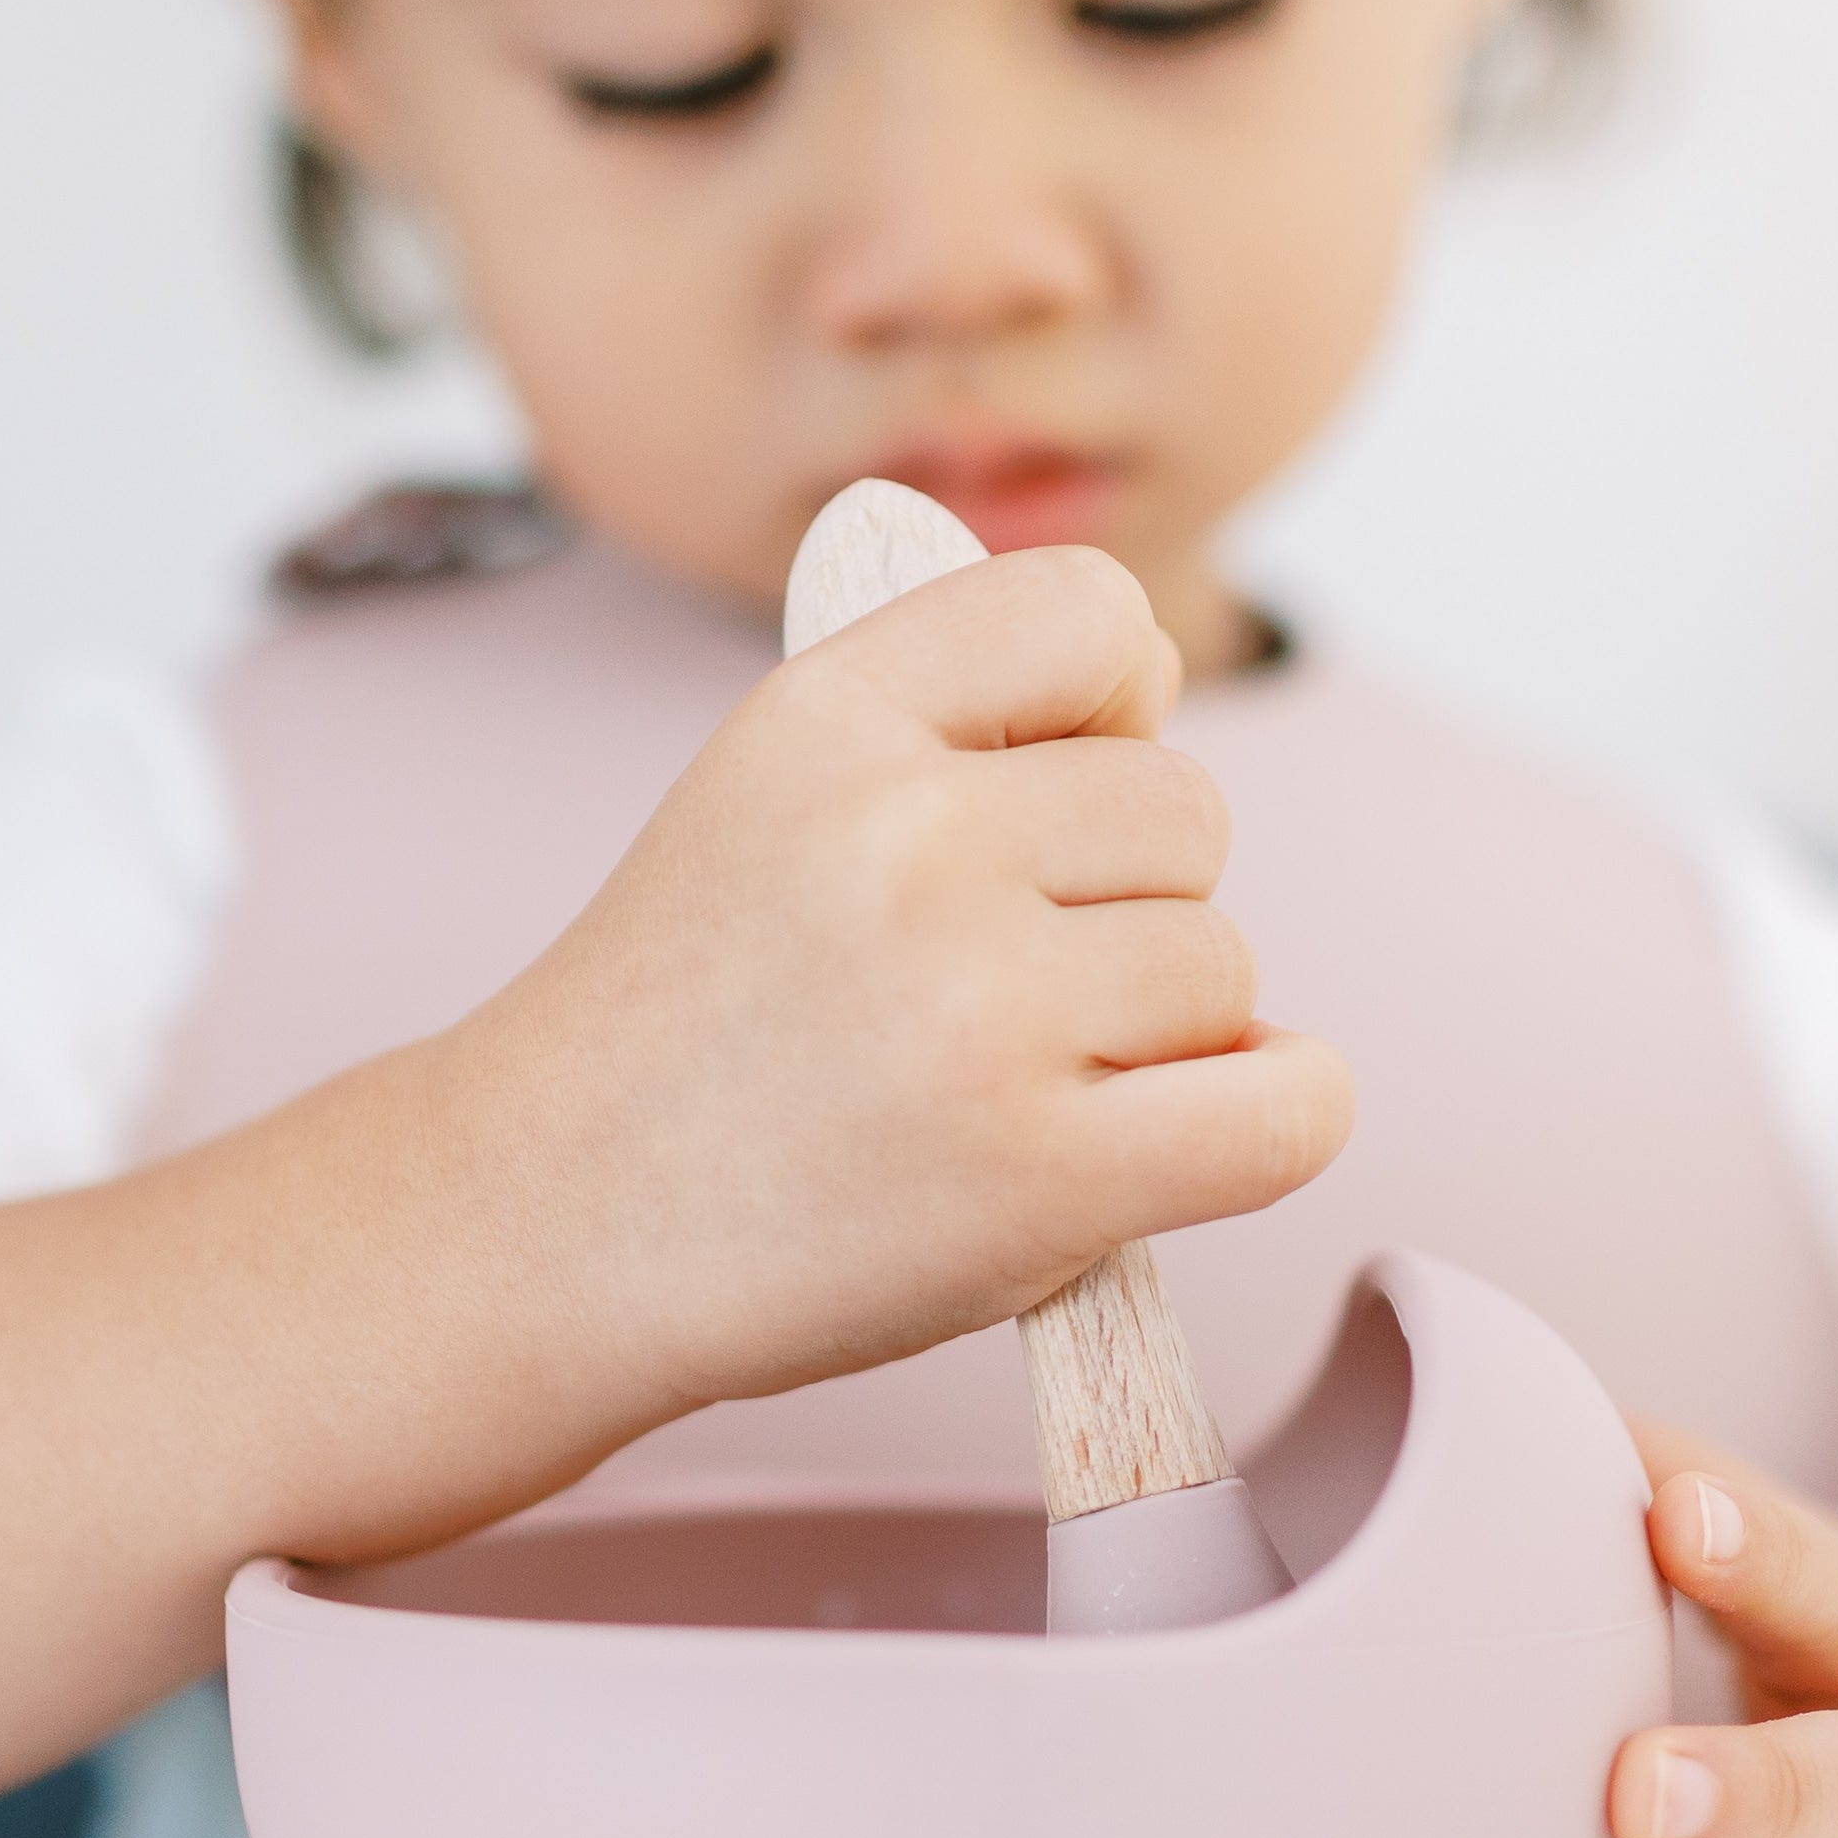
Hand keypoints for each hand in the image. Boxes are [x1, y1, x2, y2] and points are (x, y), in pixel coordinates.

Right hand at [442, 542, 1351, 1416]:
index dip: (1104, 713)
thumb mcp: (771, 797)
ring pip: (1227, 969)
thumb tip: (1158, 674)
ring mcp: (974, 1008)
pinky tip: (1180, 1136)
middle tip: (987, 997)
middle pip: (1188, 814)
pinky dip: (1270, 1117)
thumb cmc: (692, 1025)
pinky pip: (1288, 1107)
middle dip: (1127, 905)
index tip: (1035, 813)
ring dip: (1162, 1036)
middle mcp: (903, 837)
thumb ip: (958, 720)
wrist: (549, 1226)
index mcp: (831, 714)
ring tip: (1012, 1089)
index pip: (1094, 611)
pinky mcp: (1037, 1174)